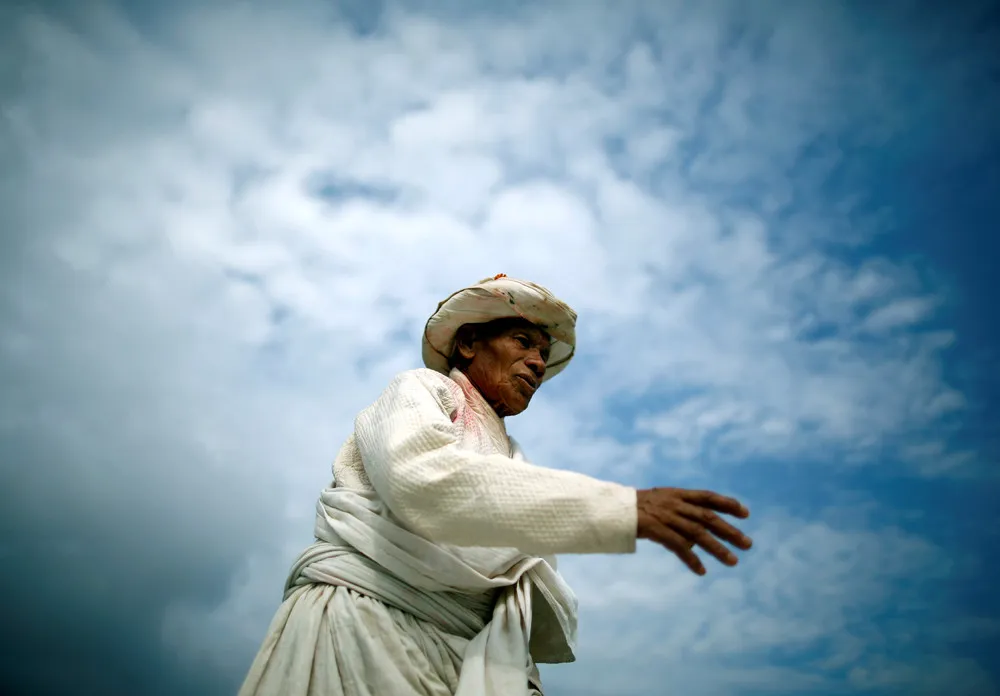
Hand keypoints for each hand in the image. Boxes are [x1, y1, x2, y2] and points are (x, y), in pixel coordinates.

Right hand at [636, 487, 752, 574]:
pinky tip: (701, 571)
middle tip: (748, 544)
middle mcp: (675, 504)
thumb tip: (697, 542)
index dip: (727, 503)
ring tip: (733, 561)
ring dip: (717, 548)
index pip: (707, 496)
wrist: (613, 509)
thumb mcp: (660, 503)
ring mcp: (666, 517)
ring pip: (698, 533)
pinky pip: (678, 546)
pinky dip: (691, 559)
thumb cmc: (636, 508)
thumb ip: (680, 515)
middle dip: (730, 531)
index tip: (745, 513)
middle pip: (708, 517)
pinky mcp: (656, 530)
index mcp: (677, 494)